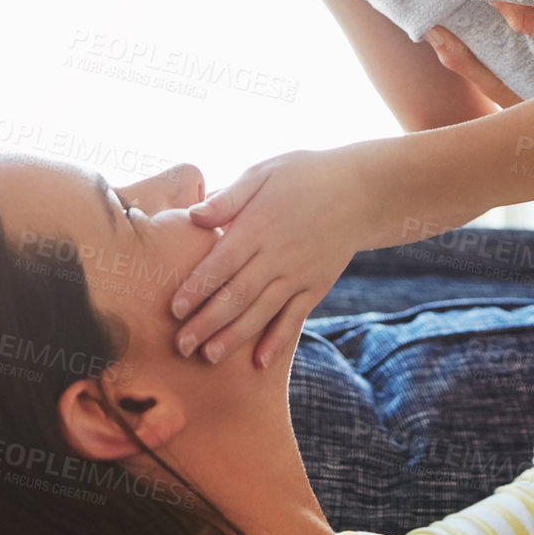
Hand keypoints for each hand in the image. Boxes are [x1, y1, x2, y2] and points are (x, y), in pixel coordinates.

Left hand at [175, 149, 368, 367]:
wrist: (360, 190)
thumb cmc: (304, 176)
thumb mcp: (264, 172)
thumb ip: (229, 197)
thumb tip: (193, 216)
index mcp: (259, 226)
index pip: (221, 264)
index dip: (196, 289)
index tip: (173, 311)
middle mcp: (278, 255)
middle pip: (237, 295)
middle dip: (206, 322)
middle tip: (180, 346)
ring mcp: (299, 274)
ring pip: (262, 311)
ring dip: (234, 336)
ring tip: (209, 357)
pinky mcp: (316, 286)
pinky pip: (295, 317)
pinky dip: (277, 340)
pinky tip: (260, 362)